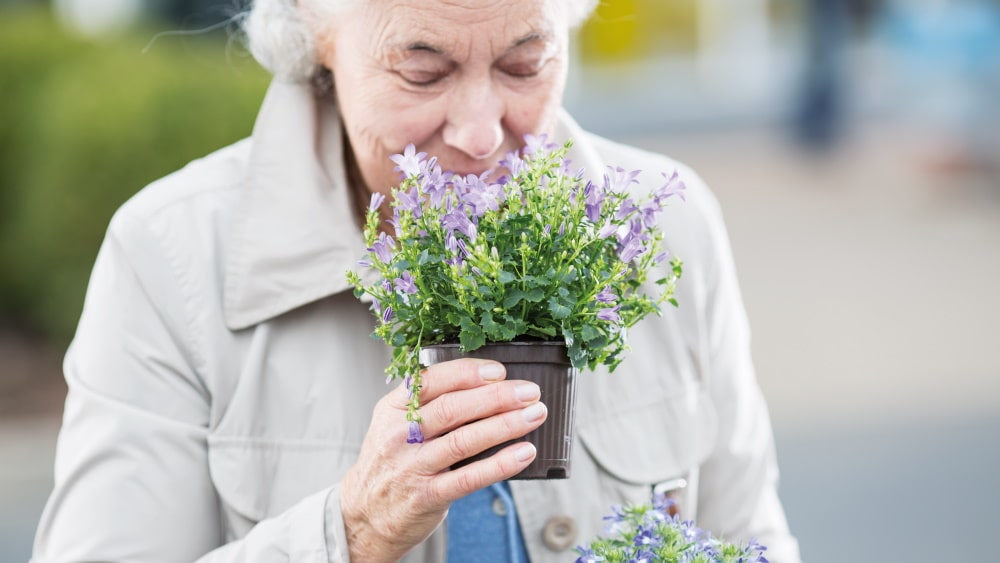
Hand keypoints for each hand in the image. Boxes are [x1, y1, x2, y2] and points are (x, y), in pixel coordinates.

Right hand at [339, 358, 546, 561]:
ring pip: (463, 440)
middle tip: (529, 392)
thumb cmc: (392, 462)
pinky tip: (523, 453)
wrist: (365, 514)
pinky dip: (500, 464)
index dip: (467, 373)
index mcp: (393, 409)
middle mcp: (400, 435)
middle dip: (496, 397)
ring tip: (534, 415)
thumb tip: (488, 386)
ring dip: (504, 425)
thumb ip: (429, 404)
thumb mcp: (396, 425)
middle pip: (452, 408)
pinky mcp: (427, 496)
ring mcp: (412, 466)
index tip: (499, 371)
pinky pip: (468, 478)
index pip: (430, 381)